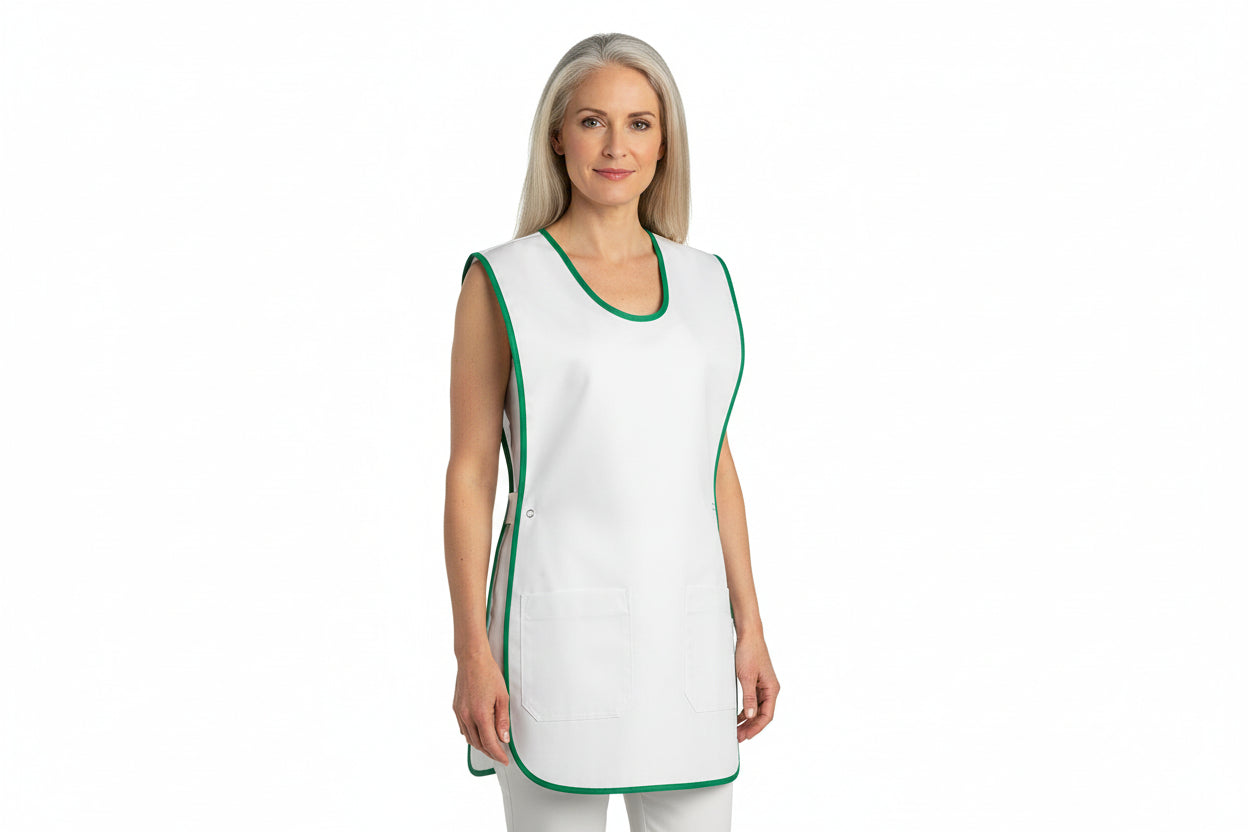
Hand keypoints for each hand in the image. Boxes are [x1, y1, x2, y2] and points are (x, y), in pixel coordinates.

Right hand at [452, 650, 510, 764]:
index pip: (490, 743)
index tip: (504, 760)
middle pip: (478, 744)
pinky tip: (478, 733)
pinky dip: (471, 735)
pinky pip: (463, 728)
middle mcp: (467, 716)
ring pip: (469, 738)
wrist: (472, 659)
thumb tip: (504, 738)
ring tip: (491, 746)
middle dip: (490, 752)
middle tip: (500, 755)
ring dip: (480, 745)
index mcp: (481, 715)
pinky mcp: (456, 708)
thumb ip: (503, 720)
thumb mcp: (502, 697)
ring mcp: (460, 713)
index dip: (498, 755)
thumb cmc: (488, 674)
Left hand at [734, 633, 778, 741]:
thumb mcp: (747, 677)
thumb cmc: (750, 652)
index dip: (756, 727)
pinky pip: (753, 701)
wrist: (749, 635)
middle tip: (739, 736)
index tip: (747, 736)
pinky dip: (746, 710)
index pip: (767, 715)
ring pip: (757, 709)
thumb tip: (751, 715)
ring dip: (748, 720)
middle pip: (762, 714)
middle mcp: (770, 689)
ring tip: (738, 730)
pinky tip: (739, 716)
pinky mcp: (756, 682)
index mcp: (772, 689)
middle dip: (751, 726)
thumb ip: (749, 697)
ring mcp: (763, 685)